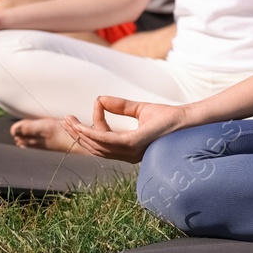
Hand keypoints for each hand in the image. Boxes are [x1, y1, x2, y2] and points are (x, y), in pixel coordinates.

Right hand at [62, 97, 189, 162]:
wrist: (188, 119)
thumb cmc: (169, 117)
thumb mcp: (140, 110)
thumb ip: (121, 106)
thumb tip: (99, 99)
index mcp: (128, 148)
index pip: (102, 140)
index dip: (94, 124)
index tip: (96, 103)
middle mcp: (127, 153)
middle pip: (94, 147)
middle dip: (77, 135)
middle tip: (64, 121)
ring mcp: (130, 151)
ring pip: (97, 146)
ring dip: (81, 134)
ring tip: (69, 121)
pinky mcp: (134, 144)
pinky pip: (108, 141)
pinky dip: (94, 133)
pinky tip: (85, 125)